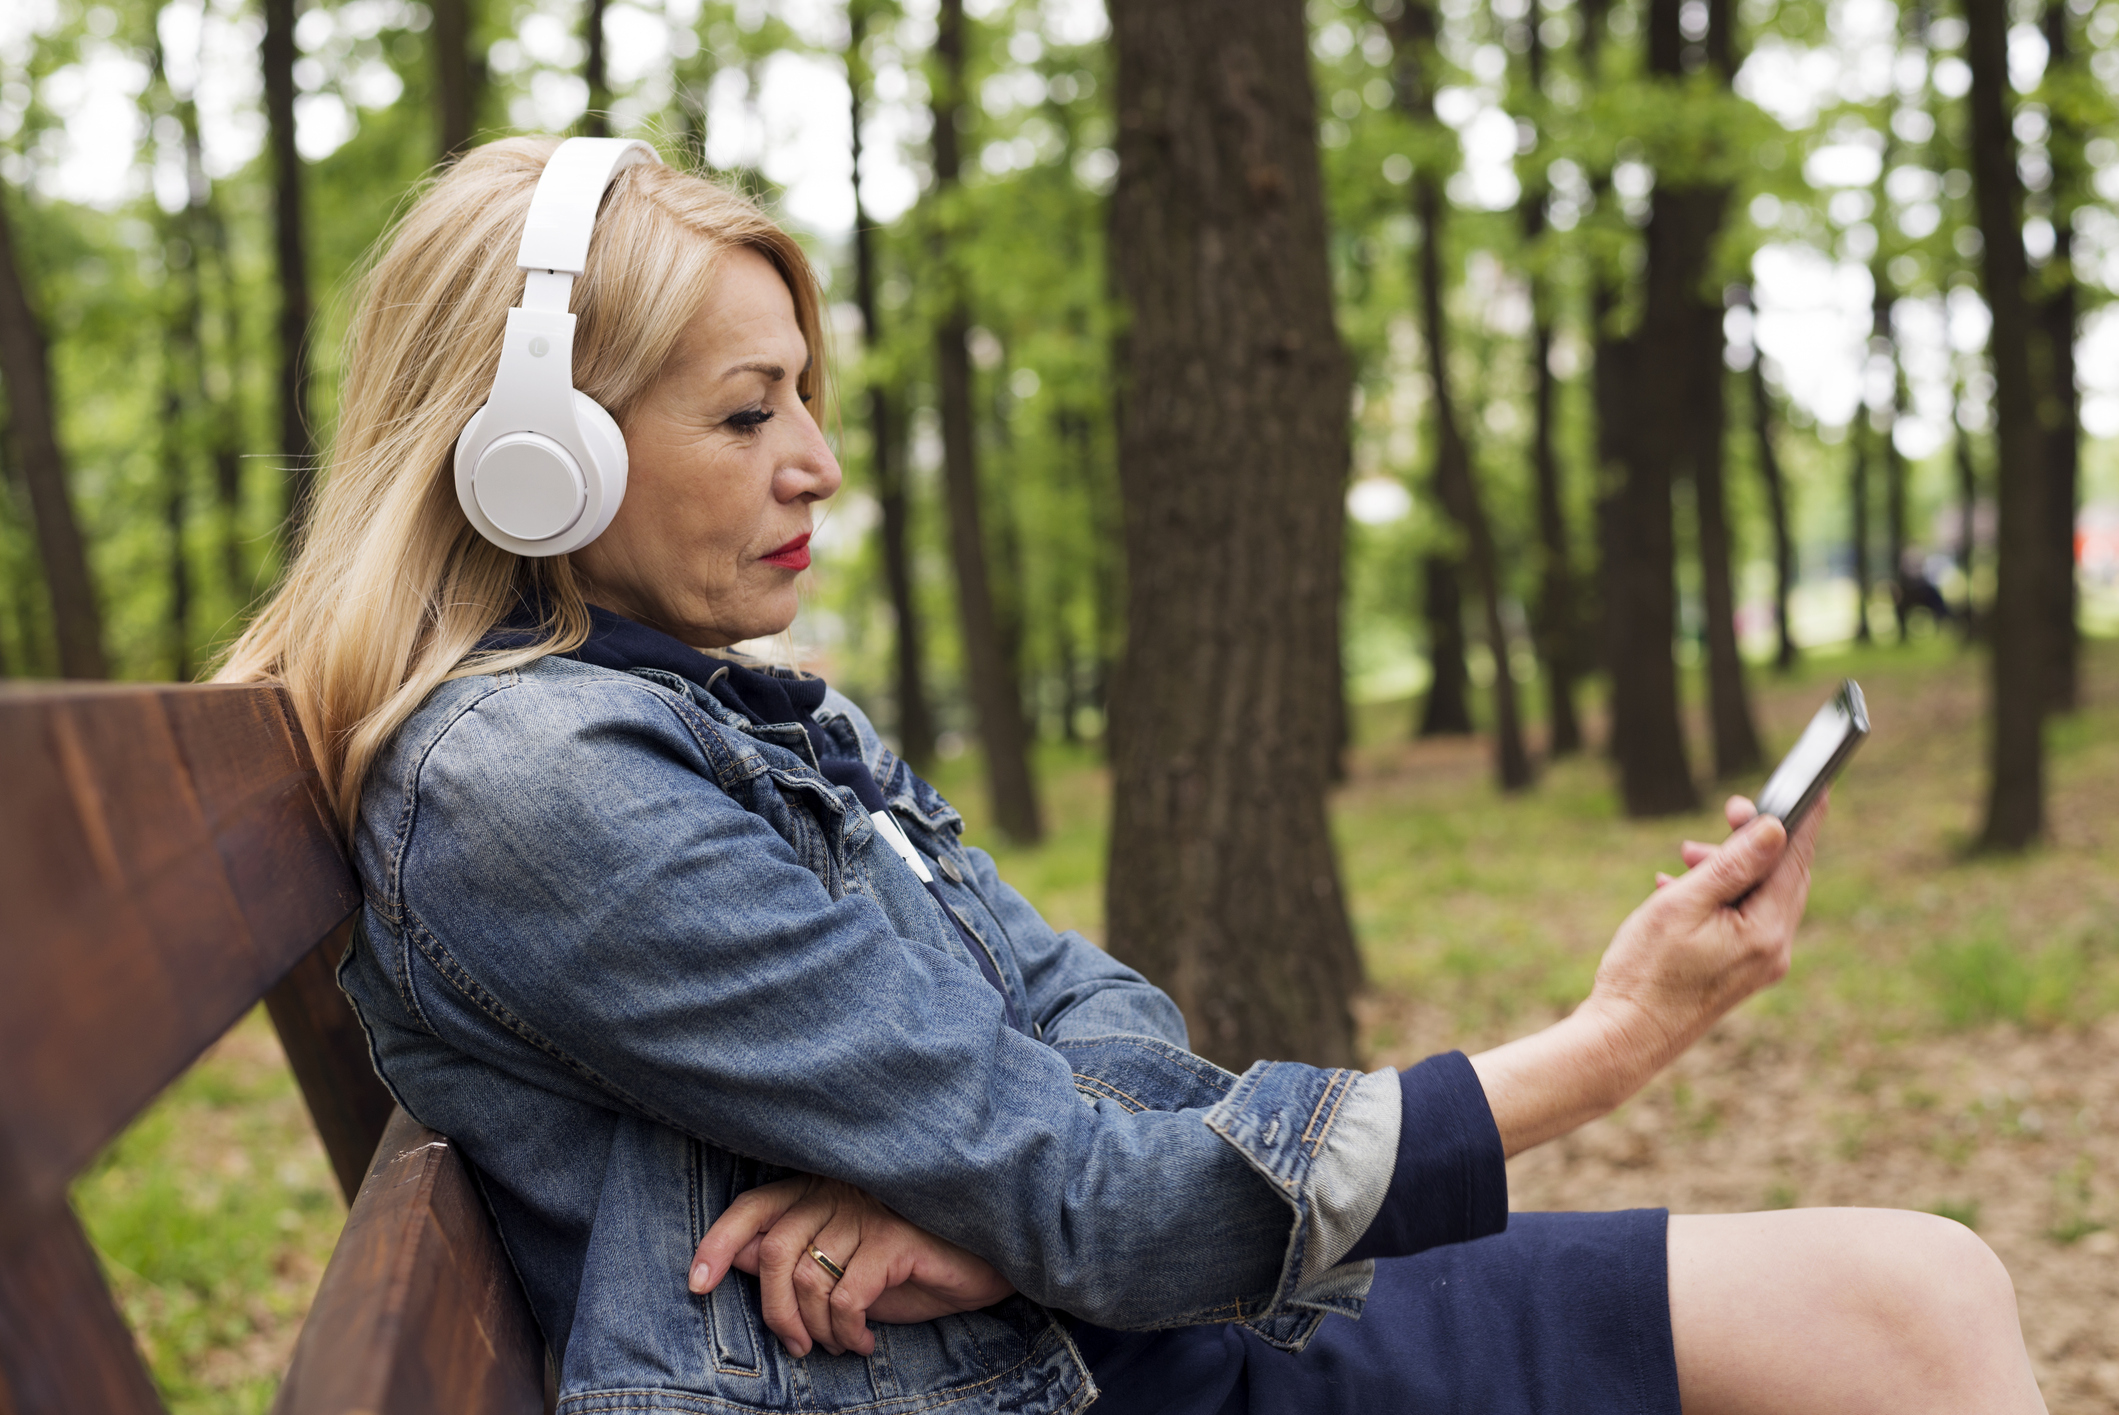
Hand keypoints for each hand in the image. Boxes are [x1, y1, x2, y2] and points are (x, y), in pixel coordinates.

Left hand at [687, 1174, 1015, 1357]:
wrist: (980, 1266)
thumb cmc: (907, 1266)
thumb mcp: (842, 1268)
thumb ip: (792, 1260)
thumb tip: (736, 1260)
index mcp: (817, 1191)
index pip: (752, 1207)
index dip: (717, 1243)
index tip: (695, 1286)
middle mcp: (837, 1192)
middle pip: (773, 1252)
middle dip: (774, 1312)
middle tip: (797, 1345)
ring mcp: (867, 1211)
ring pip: (806, 1279)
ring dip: (816, 1329)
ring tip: (838, 1343)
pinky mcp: (894, 1238)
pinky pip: (845, 1295)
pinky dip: (846, 1330)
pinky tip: (864, 1340)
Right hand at [1590, 793, 1821, 1065]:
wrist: (1625, 1038)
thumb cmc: (1645, 970)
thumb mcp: (1684, 904)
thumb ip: (1733, 864)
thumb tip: (1775, 829)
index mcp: (1766, 931)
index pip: (1796, 861)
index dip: (1803, 820)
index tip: (1816, 787)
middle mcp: (1774, 950)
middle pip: (1782, 878)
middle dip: (1753, 842)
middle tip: (1726, 812)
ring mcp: (1758, 966)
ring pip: (1759, 898)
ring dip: (1728, 869)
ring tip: (1683, 859)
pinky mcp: (1739, 974)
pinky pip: (1742, 920)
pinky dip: (1718, 897)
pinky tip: (1678, 889)